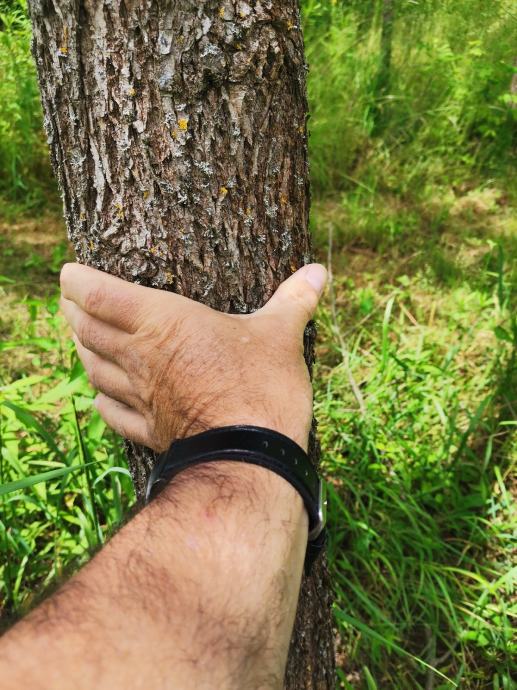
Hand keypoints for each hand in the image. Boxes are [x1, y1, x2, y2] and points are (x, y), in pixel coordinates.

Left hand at [60, 263, 326, 451]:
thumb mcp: (281, 334)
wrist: (249, 457)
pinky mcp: (148, 429)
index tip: (68, 272)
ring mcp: (140, 396)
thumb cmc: (261, 386)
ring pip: (92, 368)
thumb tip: (320, 270)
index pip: (99, 295)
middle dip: (73, 311)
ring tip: (79, 338)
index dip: (77, 281)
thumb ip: (294, 299)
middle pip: (87, 329)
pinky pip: (111, 411)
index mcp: (163, 322)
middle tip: (68, 300)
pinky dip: (100, 399)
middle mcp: (140, 356)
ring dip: (81, 350)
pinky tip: (99, 396)